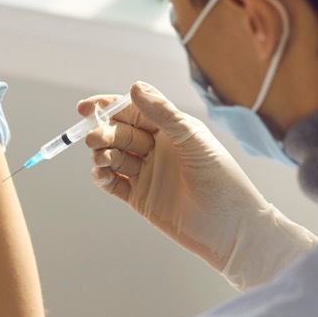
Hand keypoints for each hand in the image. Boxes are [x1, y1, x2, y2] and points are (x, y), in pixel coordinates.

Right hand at [79, 82, 317, 289]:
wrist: (231, 229)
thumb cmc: (221, 180)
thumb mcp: (193, 139)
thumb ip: (162, 113)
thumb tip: (134, 87)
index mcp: (171, 130)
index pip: (133, 111)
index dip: (108, 108)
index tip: (86, 108)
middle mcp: (157, 149)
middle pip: (119, 133)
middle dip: (104, 133)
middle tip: (95, 139)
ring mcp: (147, 174)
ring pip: (113, 157)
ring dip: (101, 154)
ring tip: (101, 158)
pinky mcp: (140, 198)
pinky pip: (113, 184)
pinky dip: (102, 177)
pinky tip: (100, 175)